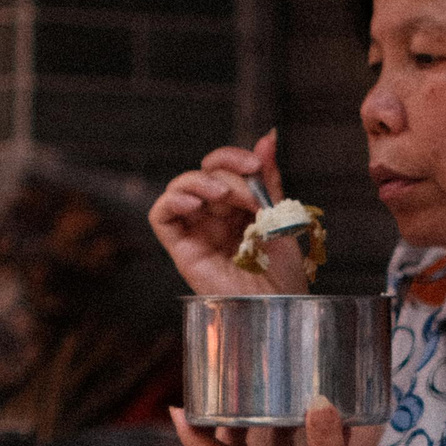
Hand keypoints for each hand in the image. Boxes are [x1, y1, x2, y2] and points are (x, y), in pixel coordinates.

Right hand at [147, 129, 310, 295]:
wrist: (279, 310)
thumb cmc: (284, 276)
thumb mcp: (280, 218)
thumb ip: (269, 179)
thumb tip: (269, 135)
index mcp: (238, 208)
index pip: (224, 168)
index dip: (235, 158)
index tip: (257, 164)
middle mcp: (215, 218)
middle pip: (205, 174)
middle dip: (228, 175)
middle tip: (252, 196)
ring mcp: (197, 232)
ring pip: (180, 188)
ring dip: (199, 182)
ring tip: (221, 195)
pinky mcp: (181, 249)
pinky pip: (161, 216)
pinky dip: (172, 201)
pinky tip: (194, 203)